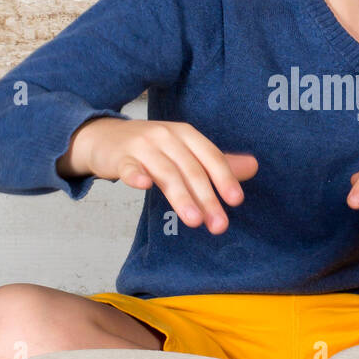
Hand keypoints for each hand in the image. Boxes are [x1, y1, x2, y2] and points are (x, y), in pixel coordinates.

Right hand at [59, 117, 257, 233]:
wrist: (104, 136)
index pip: (210, 156)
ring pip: (165, 172)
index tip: (236, 201)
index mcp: (186, 134)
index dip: (224, 178)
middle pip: (191, 169)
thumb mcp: (185, 150)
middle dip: (206, 198)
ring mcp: (142, 145)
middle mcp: (166, 136)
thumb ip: (216, 162)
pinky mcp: (119, 157)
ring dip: (181, 196)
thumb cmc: (151, 147)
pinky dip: (136, 175)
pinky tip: (144, 186)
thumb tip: (254, 167)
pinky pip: (129, 167)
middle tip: (218, 225)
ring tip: (194, 220)